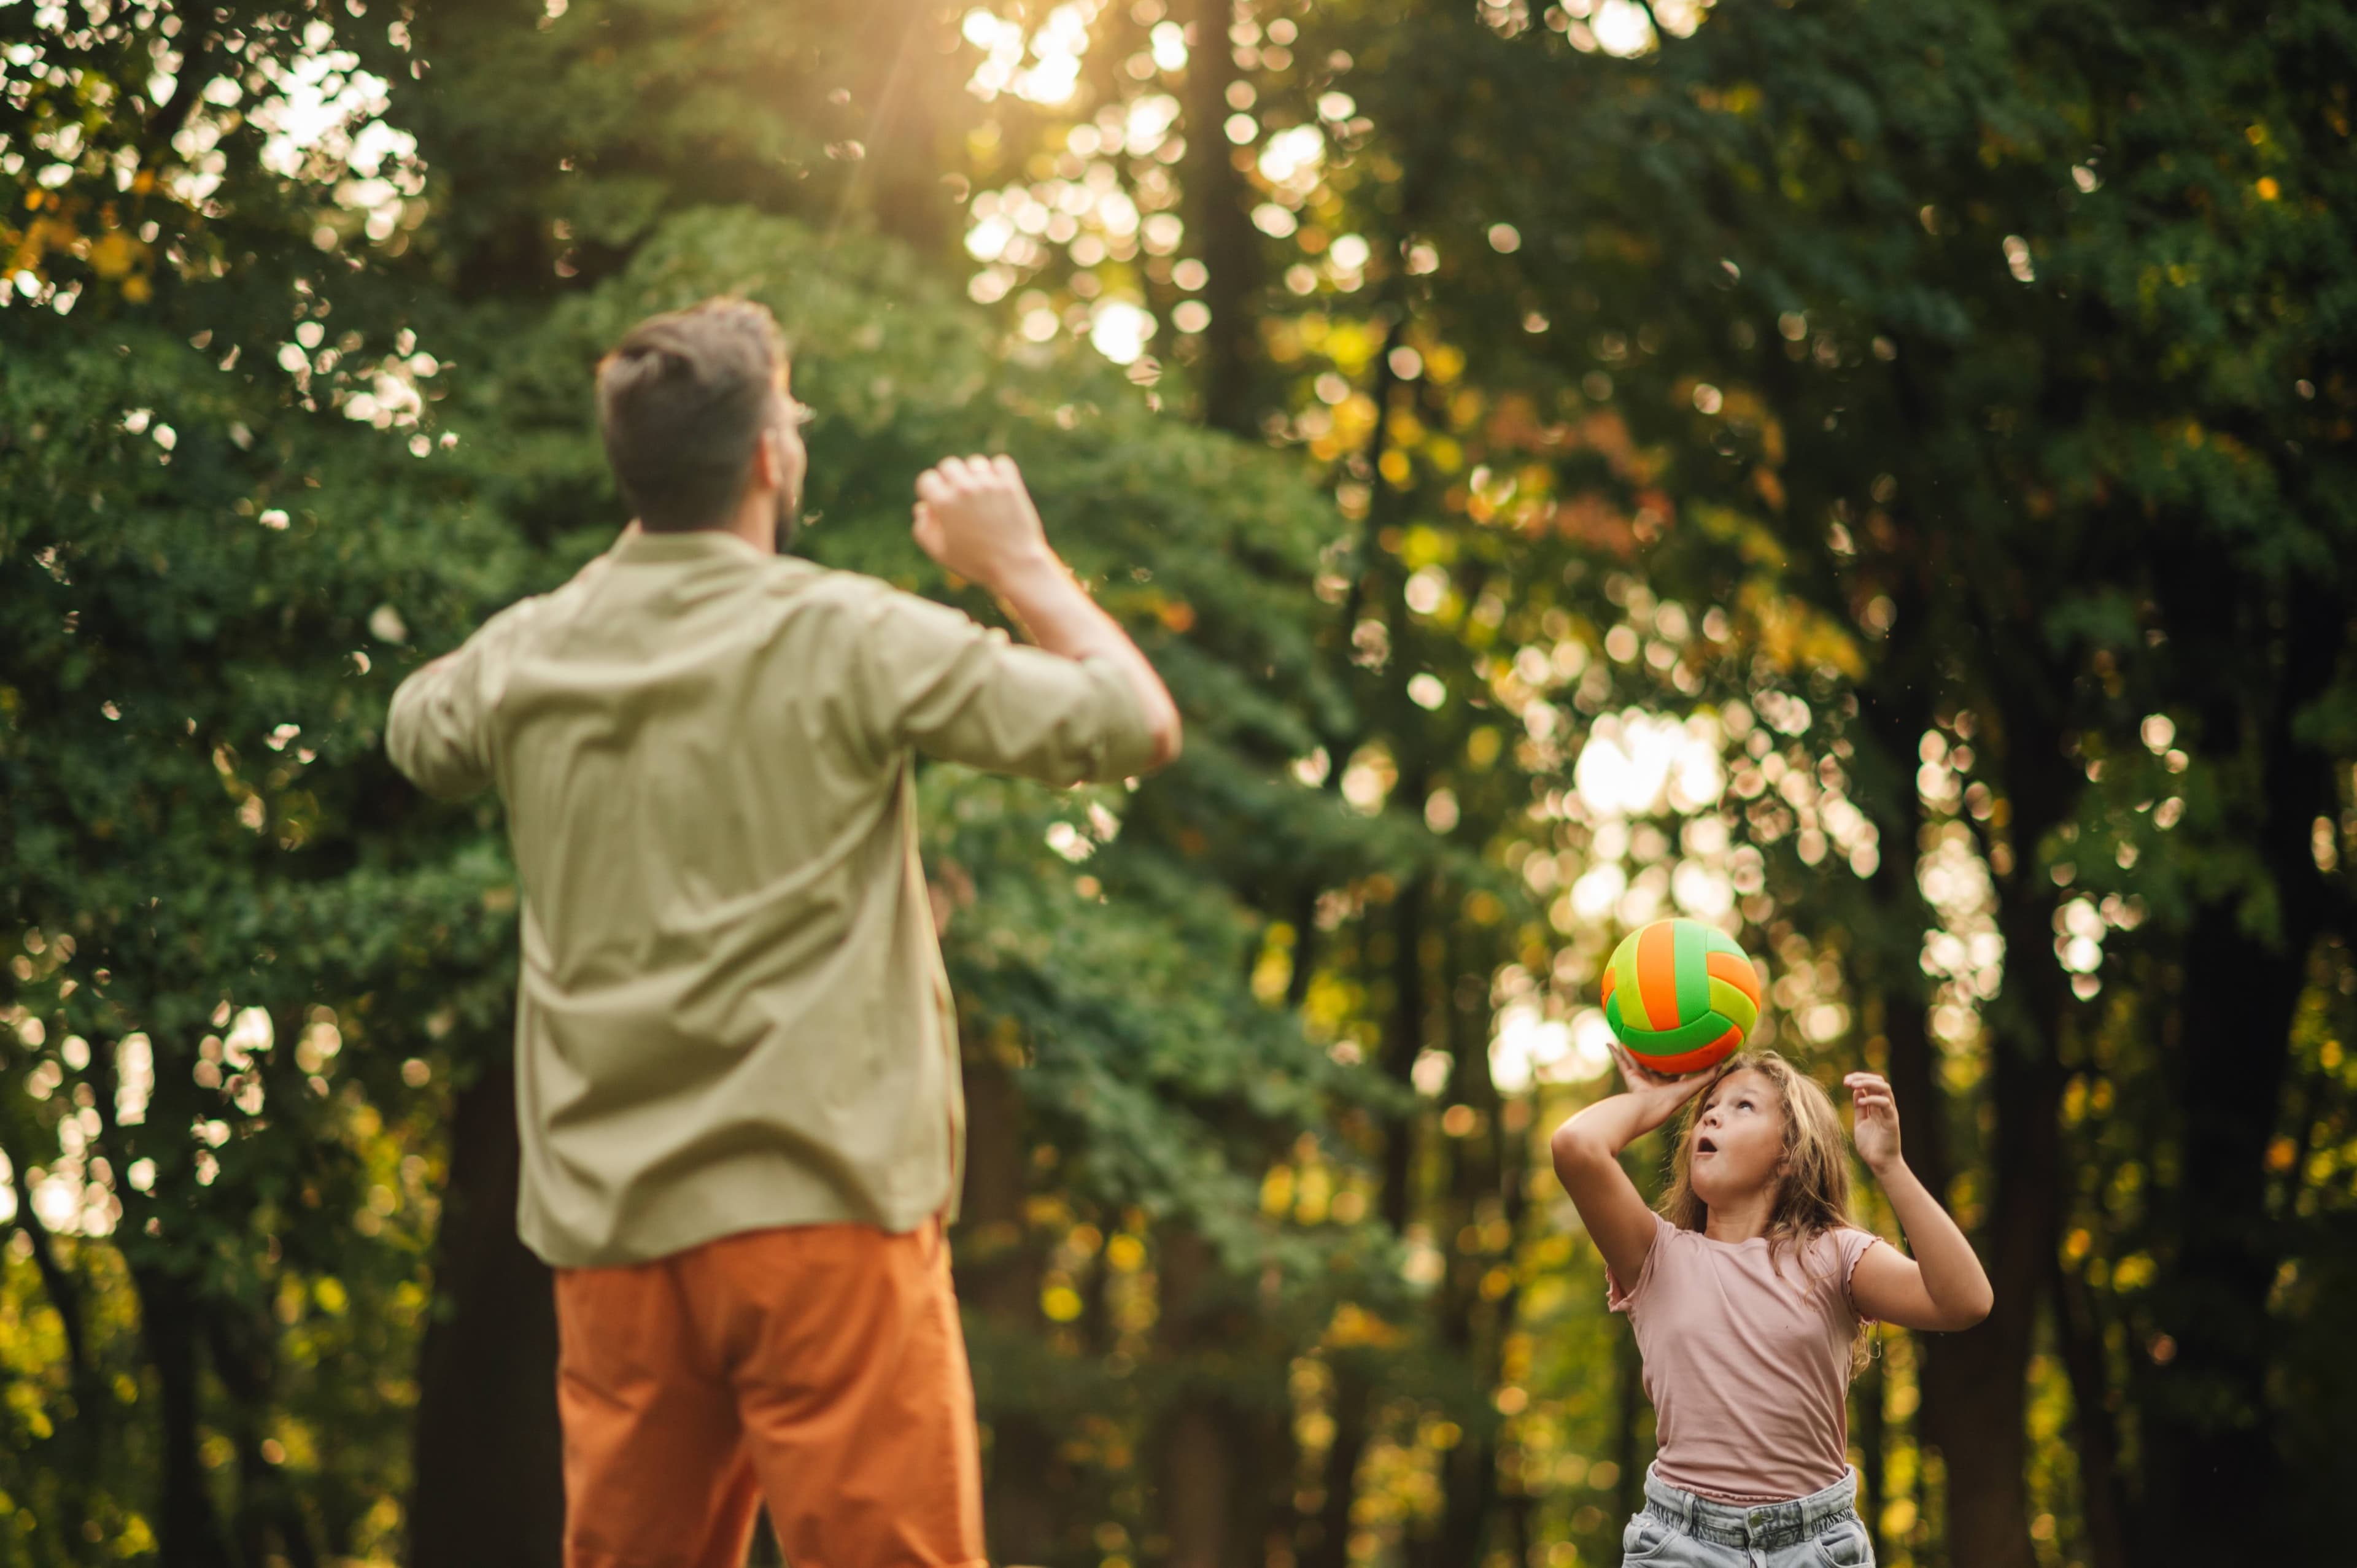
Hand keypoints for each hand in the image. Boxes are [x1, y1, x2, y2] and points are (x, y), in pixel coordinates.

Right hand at [912, 455, 1054, 591]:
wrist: (1015, 567)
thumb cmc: (975, 563)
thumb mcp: (941, 553)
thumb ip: (923, 530)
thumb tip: (922, 508)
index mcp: (943, 503)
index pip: (927, 479)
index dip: (930, 491)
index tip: (939, 502)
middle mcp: (964, 488)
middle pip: (949, 465)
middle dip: (950, 479)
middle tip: (959, 497)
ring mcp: (988, 484)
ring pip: (974, 463)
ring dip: (974, 475)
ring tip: (980, 494)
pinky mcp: (1010, 485)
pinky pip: (1001, 463)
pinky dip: (999, 471)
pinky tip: (997, 487)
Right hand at [1611, 1042, 1709, 1110]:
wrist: (1651, 1107)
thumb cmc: (1673, 1099)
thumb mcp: (1692, 1085)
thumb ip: (1707, 1076)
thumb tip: (1723, 1063)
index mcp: (1669, 1083)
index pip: (1674, 1069)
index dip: (1676, 1059)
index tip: (1677, 1047)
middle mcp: (1654, 1080)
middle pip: (1653, 1063)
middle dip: (1652, 1054)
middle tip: (1651, 1039)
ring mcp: (1641, 1078)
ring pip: (1635, 1060)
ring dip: (1630, 1050)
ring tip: (1626, 1037)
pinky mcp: (1630, 1077)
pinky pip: (1621, 1063)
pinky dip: (1614, 1054)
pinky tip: (1609, 1043)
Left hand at [1845, 1071, 1902, 1172]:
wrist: (1880, 1163)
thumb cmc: (1870, 1145)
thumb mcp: (1860, 1122)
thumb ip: (1859, 1107)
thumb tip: (1856, 1090)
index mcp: (1876, 1106)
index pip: (1871, 1084)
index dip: (1859, 1078)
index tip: (1845, 1081)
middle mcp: (1885, 1107)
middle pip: (1879, 1082)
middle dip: (1862, 1077)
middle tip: (1847, 1081)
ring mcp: (1890, 1113)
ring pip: (1885, 1088)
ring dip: (1868, 1083)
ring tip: (1854, 1085)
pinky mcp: (1892, 1121)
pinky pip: (1886, 1104)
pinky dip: (1873, 1099)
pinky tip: (1860, 1102)